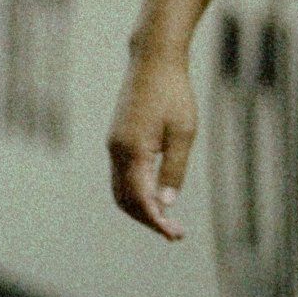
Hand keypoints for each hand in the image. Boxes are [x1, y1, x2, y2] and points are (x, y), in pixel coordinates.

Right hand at [107, 43, 198, 239]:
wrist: (153, 61)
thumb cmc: (173, 94)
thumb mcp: (183, 134)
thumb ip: (173, 170)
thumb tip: (166, 202)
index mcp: (132, 149)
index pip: (140, 198)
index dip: (157, 221)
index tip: (176, 235)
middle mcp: (116, 149)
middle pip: (123, 199)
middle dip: (147, 219)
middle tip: (175, 232)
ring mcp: (113, 144)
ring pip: (119, 189)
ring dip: (140, 208)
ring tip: (168, 219)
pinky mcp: (117, 139)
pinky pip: (121, 175)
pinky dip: (136, 192)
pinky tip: (156, 196)